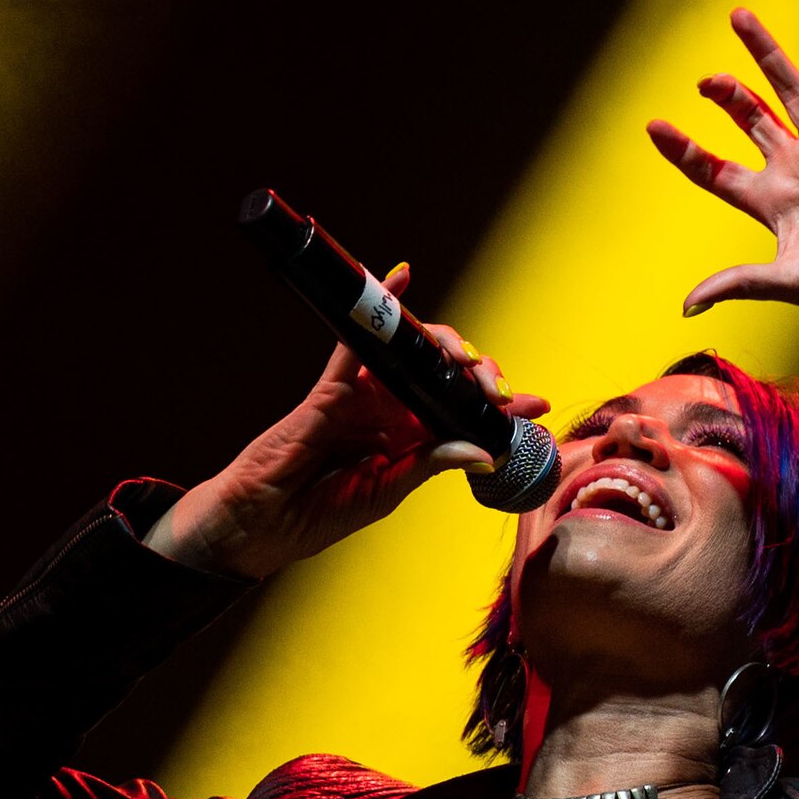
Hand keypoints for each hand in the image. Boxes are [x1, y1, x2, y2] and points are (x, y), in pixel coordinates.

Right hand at [143, 263, 548, 578]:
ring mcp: (362, 396)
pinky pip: (359, 339)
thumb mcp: (385, 493)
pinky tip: (399, 275)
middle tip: (501, 391)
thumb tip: (482, 449)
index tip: (536, 407)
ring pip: (412, 352)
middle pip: (443, 377)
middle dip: (479, 377)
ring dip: (446, 345)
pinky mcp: (333, 387)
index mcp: (406, 442)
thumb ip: (429, 465)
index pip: (460, 414)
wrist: (261, 523)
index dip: (499, 408)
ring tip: (471, 360)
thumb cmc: (316, 514)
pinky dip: (379, 303)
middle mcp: (389, 412)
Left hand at [647, 4, 798, 331]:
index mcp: (770, 204)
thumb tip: (686, 305)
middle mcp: (794, 170)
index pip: (715, 170)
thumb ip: (740, 282)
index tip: (654, 126)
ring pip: (790, 90)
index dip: (685, 150)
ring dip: (766, 56)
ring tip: (739, 19)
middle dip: (725, 95)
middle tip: (704, 80)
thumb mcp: (790, 284)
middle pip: (749, 118)